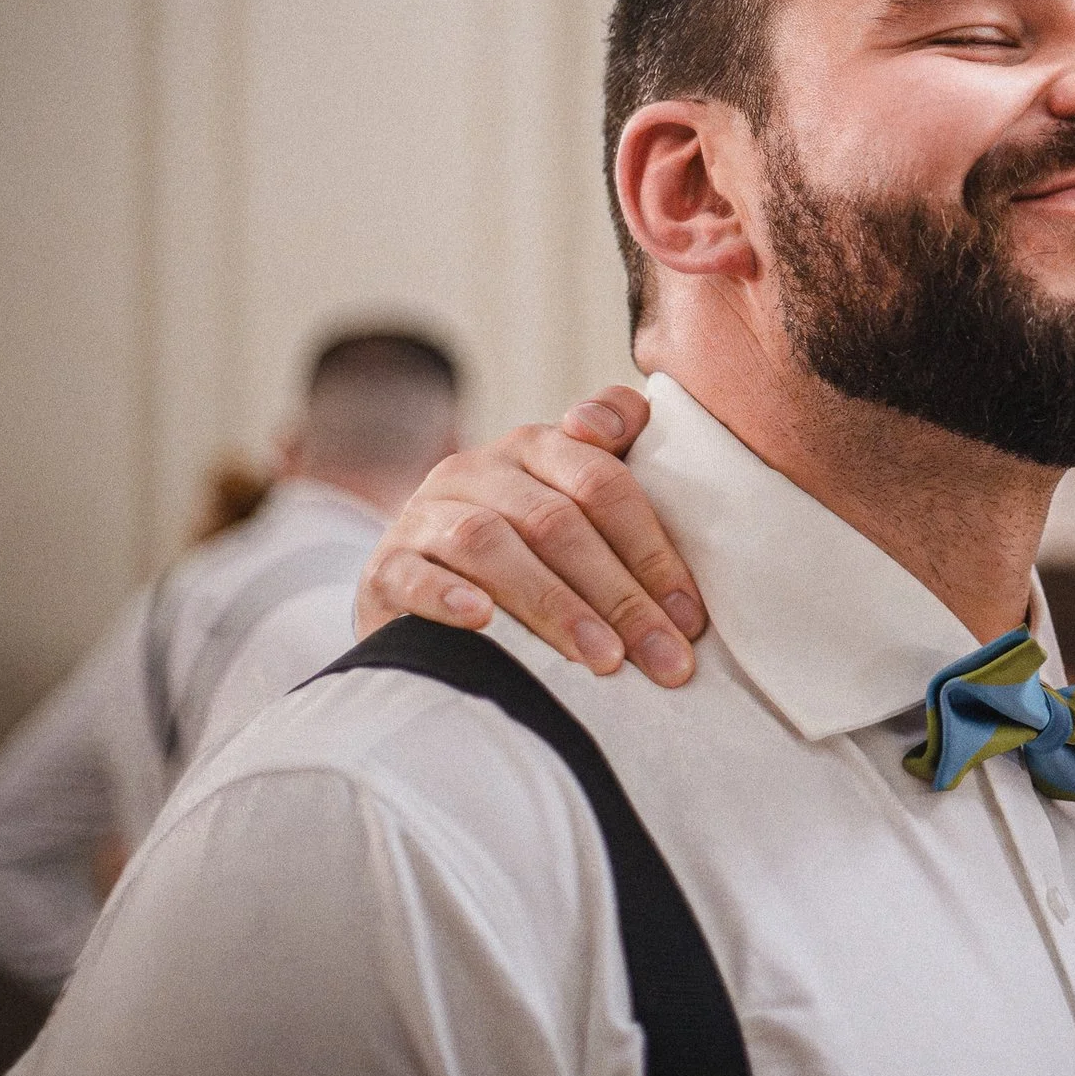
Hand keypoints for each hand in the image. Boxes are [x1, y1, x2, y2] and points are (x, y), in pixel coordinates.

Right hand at [354, 387, 696, 683]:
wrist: (420, 585)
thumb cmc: (529, 549)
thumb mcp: (577, 502)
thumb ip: (618, 462)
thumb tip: (637, 415)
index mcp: (538, 446)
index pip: (603, 483)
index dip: (652, 549)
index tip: (689, 616)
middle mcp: (479, 470)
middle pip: (557, 522)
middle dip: (620, 595)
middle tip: (663, 658)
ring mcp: (426, 514)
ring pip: (490, 544)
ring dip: (553, 605)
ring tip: (602, 659)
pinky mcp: (385, 565)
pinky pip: (411, 573)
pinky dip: (447, 595)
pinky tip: (484, 622)